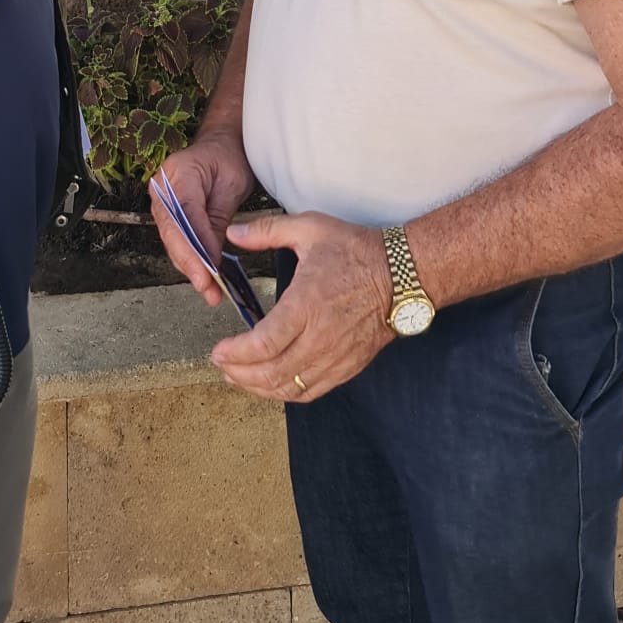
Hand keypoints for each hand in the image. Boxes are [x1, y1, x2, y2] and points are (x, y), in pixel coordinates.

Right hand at [151, 132, 255, 304]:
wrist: (219, 144)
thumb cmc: (228, 159)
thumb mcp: (232, 184)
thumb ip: (218, 218)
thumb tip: (212, 256)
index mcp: (179, 173)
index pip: (184, 215)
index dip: (196, 246)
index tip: (210, 269)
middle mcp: (162, 188)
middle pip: (172, 232)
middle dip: (189, 264)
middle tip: (207, 288)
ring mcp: (160, 201)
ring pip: (171, 240)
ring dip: (189, 267)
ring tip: (209, 291)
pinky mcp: (167, 213)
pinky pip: (176, 239)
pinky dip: (189, 259)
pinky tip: (203, 277)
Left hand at [209, 211, 390, 402]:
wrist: (404, 275)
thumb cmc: (356, 250)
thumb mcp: (310, 229)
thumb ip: (268, 231)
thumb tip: (233, 233)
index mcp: (306, 305)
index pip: (264, 344)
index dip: (236, 354)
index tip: (218, 350)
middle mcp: (320, 338)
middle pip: (272, 373)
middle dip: (239, 374)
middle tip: (221, 365)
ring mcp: (336, 357)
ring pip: (290, 388)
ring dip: (259, 388)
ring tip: (238, 378)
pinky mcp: (348, 367)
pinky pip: (312, 391)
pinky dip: (286, 393)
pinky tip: (272, 385)